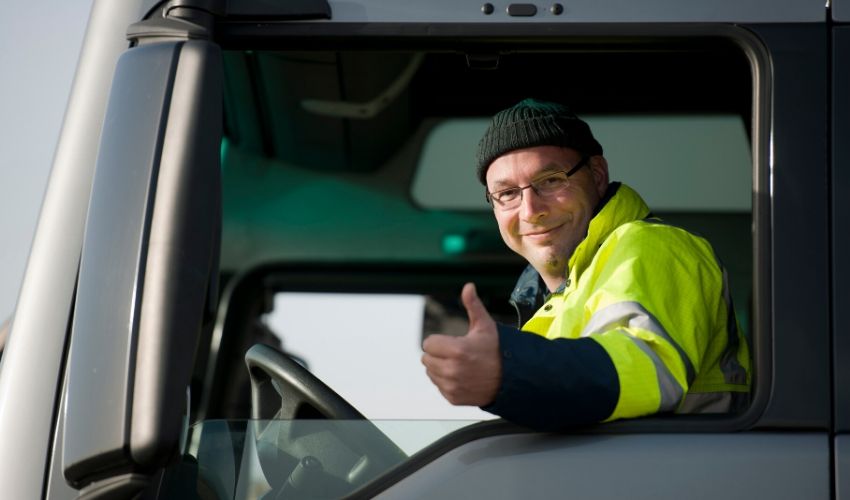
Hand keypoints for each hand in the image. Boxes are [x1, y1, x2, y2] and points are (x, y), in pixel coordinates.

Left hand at [421, 282, 501, 405]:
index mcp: (457, 350)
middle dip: (439, 354)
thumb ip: (472, 305)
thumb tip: (468, 286)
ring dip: (441, 368)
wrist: (511, 378)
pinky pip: (439, 386)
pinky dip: (447, 382)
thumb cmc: (497, 350)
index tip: (453, 342)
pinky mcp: (453, 398)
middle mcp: (452, 370)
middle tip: (457, 354)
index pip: (428, 344)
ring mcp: (452, 386)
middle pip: (426, 358)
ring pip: (431, 372)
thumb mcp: (485, 326)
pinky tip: (462, 377)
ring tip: (460, 365)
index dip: (439, 341)